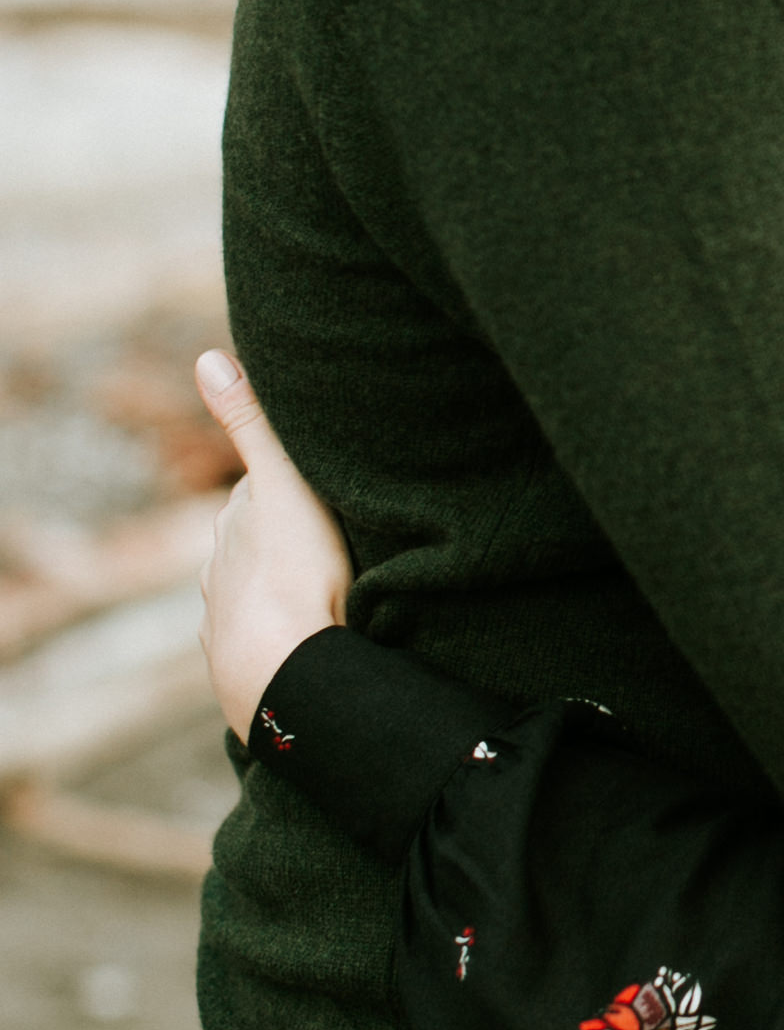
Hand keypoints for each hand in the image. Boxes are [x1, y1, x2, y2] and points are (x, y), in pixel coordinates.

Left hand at [193, 350, 352, 742]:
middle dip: (284, 538)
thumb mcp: (282, 483)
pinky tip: (306, 635)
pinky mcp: (239, 662)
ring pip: (256, 592)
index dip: (288, 484)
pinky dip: (280, 633)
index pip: (259, 491)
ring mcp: (225, 618)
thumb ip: (249, 423)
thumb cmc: (293, 572)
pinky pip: (264, 639)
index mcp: (235, 523)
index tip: (320, 483)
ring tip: (324, 590)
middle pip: (255, 542)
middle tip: (331, 537)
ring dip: (282, 588)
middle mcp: (219, 568)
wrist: (282, 671)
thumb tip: (206, 358)